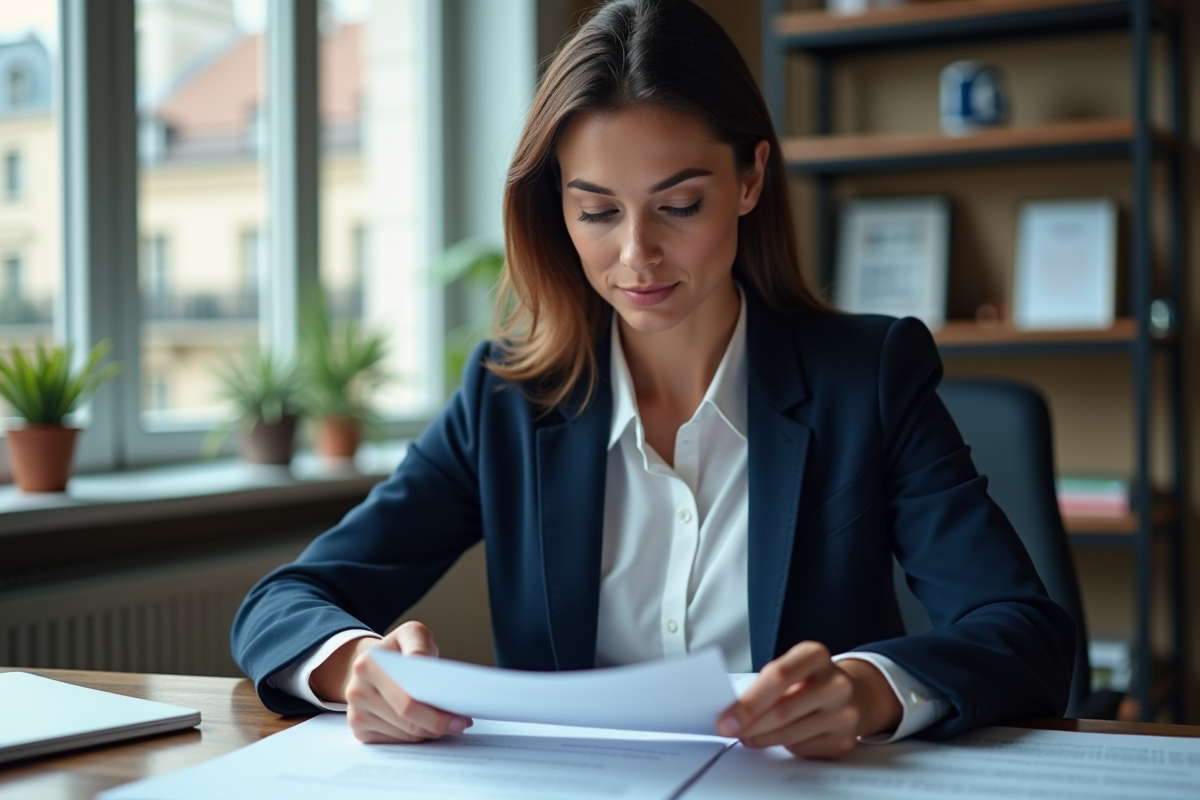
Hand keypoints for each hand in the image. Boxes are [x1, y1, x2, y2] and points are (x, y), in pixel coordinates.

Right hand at [310, 621, 473, 743]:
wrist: (371, 663)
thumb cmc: (397, 650)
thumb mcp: (411, 634)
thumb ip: (418, 644)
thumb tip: (420, 661)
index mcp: (368, 665)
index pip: (407, 701)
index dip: (437, 714)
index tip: (460, 717)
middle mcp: (357, 691)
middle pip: (408, 722)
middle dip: (438, 726)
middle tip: (460, 723)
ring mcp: (356, 714)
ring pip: (405, 736)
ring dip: (429, 732)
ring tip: (446, 721)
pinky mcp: (360, 730)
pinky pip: (396, 742)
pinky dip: (415, 737)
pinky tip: (426, 725)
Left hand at [715, 641, 900, 758]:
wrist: (854, 693)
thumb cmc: (810, 680)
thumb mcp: (790, 667)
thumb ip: (765, 684)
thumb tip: (732, 711)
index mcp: (816, 656)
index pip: (778, 677)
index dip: (748, 702)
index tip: (726, 719)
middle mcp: (836, 683)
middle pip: (782, 710)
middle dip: (749, 725)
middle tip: (730, 731)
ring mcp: (845, 713)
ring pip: (790, 734)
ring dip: (762, 738)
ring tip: (750, 735)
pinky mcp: (845, 739)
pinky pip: (802, 748)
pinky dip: (784, 746)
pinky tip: (780, 737)